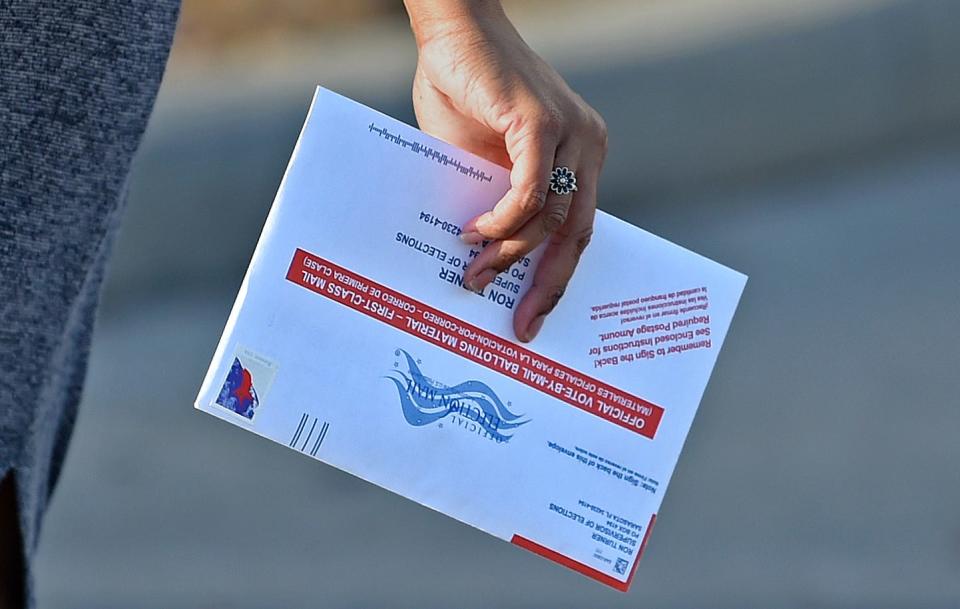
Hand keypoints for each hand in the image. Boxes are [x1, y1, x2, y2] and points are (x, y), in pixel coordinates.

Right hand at [405, 0, 607, 341]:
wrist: (451, 33)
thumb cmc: (463, 94)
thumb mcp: (481, 164)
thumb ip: (493, 203)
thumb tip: (482, 259)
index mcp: (578, 158)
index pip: (578, 230)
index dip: (557, 278)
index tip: (534, 316)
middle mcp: (586, 147)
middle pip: (578, 235)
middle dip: (548, 286)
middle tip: (522, 327)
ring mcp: (571, 134)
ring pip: (552, 219)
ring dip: (510, 254)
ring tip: (475, 274)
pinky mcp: (543, 123)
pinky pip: (530, 192)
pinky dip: (503, 220)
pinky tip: (477, 233)